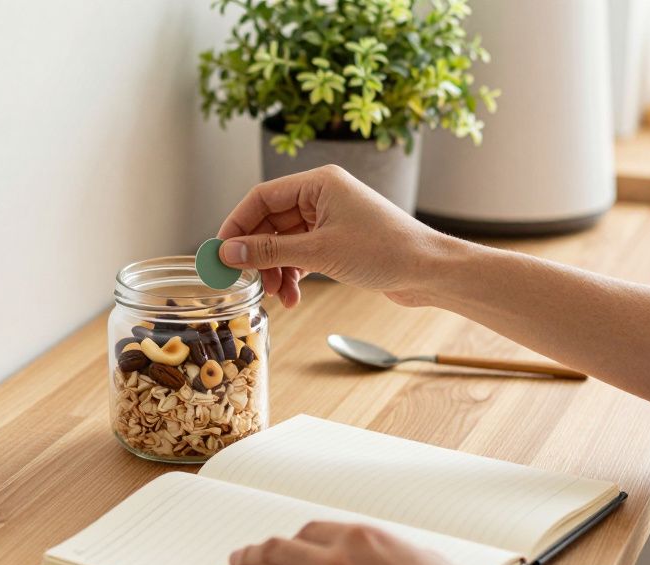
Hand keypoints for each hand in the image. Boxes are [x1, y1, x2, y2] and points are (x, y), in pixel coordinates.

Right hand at [216, 165, 459, 307]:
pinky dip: (293, 275)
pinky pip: (302, 255)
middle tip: (247, 281)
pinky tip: (292, 297)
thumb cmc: (384, 251)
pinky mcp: (339, 241)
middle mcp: (323, 195)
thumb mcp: (319, 252)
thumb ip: (269, 252)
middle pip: (270, 221)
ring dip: (276, 270)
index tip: (220, 253)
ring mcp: (331, 219)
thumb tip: (227, 252)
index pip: (261, 197)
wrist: (429, 271)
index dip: (236, 225)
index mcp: (319, 182)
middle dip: (258, 254)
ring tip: (278, 296)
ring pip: (285, 242)